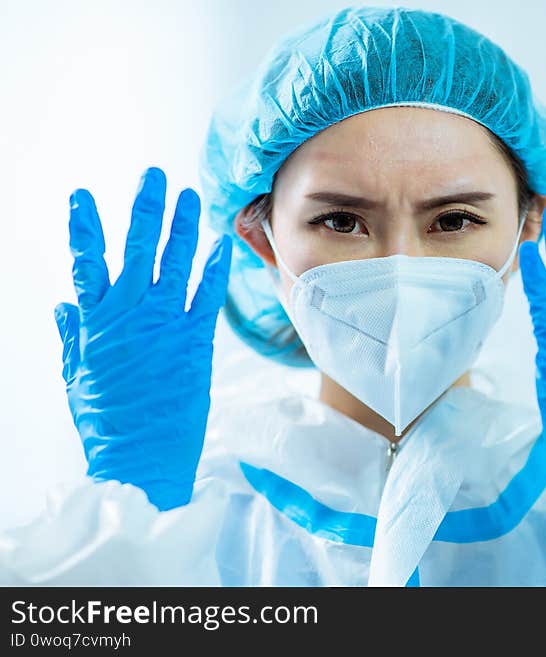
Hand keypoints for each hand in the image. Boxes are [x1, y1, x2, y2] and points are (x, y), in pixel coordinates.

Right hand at [54, 167, 231, 510]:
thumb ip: (71, 335)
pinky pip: (207, 294)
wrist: (140, 457)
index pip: (86, 261)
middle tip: (154, 175)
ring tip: (188, 195)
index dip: (84, 226)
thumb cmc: (105, 422)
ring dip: (181, 225)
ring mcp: (164, 324)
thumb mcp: (77, 376)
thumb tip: (61, 304)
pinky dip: (215, 267)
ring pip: (173, 262)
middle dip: (145, 208)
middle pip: (137, 249)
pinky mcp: (195, 340)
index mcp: (95, 321)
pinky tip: (222, 242)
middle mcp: (130, 314)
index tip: (82, 194)